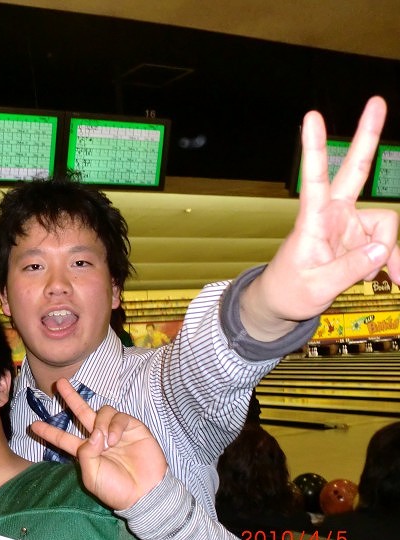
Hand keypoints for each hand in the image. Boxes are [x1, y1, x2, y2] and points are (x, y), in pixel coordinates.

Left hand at [30, 379, 166, 509]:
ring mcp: (116, 431)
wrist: (145, 492)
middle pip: (81, 413)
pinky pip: (119, 416)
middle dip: (70, 398)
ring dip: (100, 424)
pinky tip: (115, 439)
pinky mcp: (132, 427)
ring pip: (102, 411)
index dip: (49, 431)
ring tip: (106, 442)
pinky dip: (115, 426)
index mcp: (86, 452)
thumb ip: (86, 453)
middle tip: (59, 383)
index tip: (33, 425)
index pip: (63, 438)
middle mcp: (98, 438)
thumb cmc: (116, 489)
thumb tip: (93, 433)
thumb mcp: (92, 476)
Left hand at [242, 96, 399, 339]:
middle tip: (377, 101)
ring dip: (387, 254)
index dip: (314, 149)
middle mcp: (334, 215)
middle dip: (367, 137)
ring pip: (386, 227)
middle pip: (355, 170)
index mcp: (313, 220)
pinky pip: (387, 246)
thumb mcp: (316, 287)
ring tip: (371, 277)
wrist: (284, 303)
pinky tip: (390, 277)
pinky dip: (391, 262)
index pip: (314, 178)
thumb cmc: (290, 291)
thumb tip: (380, 250)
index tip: (311, 117)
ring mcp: (350, 225)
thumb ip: (349, 269)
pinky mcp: (361, 239)